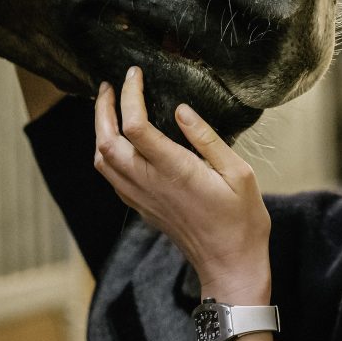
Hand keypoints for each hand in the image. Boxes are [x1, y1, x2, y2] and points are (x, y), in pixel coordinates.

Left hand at [93, 66, 271, 306]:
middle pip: (107, 141)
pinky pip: (111, 177)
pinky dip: (106, 153)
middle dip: (101, 109)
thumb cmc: (242, 220)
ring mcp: (142, 198)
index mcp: (175, 171)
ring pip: (102, 161)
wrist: (230, 265)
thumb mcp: (239, 173)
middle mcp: (151, 183)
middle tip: (108, 86)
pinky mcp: (142, 208)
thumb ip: (207, 139)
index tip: (135, 75)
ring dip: (99, 131)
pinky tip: (119, 142)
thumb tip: (182, 110)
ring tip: (107, 109)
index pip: (135, 126)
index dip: (129, 96)